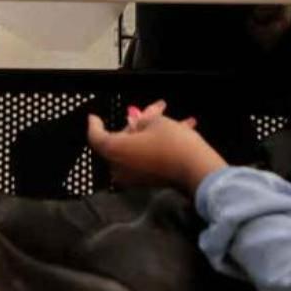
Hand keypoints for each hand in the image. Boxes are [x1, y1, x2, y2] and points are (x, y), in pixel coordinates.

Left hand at [86, 103, 224, 195]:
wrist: (196, 169)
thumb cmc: (172, 143)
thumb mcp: (155, 122)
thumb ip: (140, 120)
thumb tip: (136, 121)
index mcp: (115, 151)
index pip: (96, 137)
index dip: (94, 125)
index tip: (94, 117)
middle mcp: (120, 167)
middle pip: (119, 142)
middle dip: (134, 124)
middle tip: (149, 110)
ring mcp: (133, 177)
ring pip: (135, 149)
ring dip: (147, 133)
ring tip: (164, 115)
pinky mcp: (148, 181)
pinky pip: (145, 158)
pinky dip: (154, 145)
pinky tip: (173, 130)